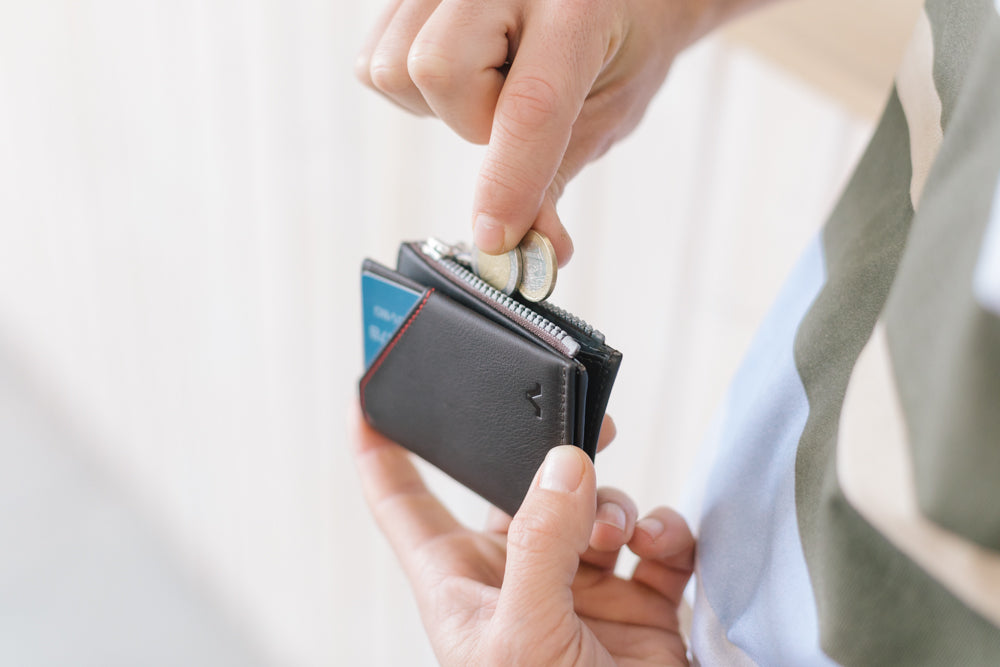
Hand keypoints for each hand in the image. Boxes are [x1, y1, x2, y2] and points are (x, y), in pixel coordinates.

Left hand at [351, 409, 695, 664]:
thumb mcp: (523, 637)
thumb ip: (539, 544)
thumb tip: (564, 465)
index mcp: (462, 583)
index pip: (403, 503)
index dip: (380, 449)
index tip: (367, 395)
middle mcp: (518, 576)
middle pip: (520, 485)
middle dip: (549, 452)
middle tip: (583, 426)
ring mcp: (579, 587)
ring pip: (594, 505)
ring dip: (613, 504)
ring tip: (618, 535)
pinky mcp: (639, 602)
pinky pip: (653, 541)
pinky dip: (664, 533)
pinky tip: (660, 549)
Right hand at [356, 0, 719, 264]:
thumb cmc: (622, 41)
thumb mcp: (608, 109)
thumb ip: (556, 177)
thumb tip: (534, 253)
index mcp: (577, 4)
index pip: (530, 103)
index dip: (509, 182)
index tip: (495, 239)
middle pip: (436, 71)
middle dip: (471, 120)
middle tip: (512, 113)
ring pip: (395, 67)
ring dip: (441, 105)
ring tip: (489, 85)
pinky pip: (376, 60)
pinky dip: (412, 87)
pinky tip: (462, 72)